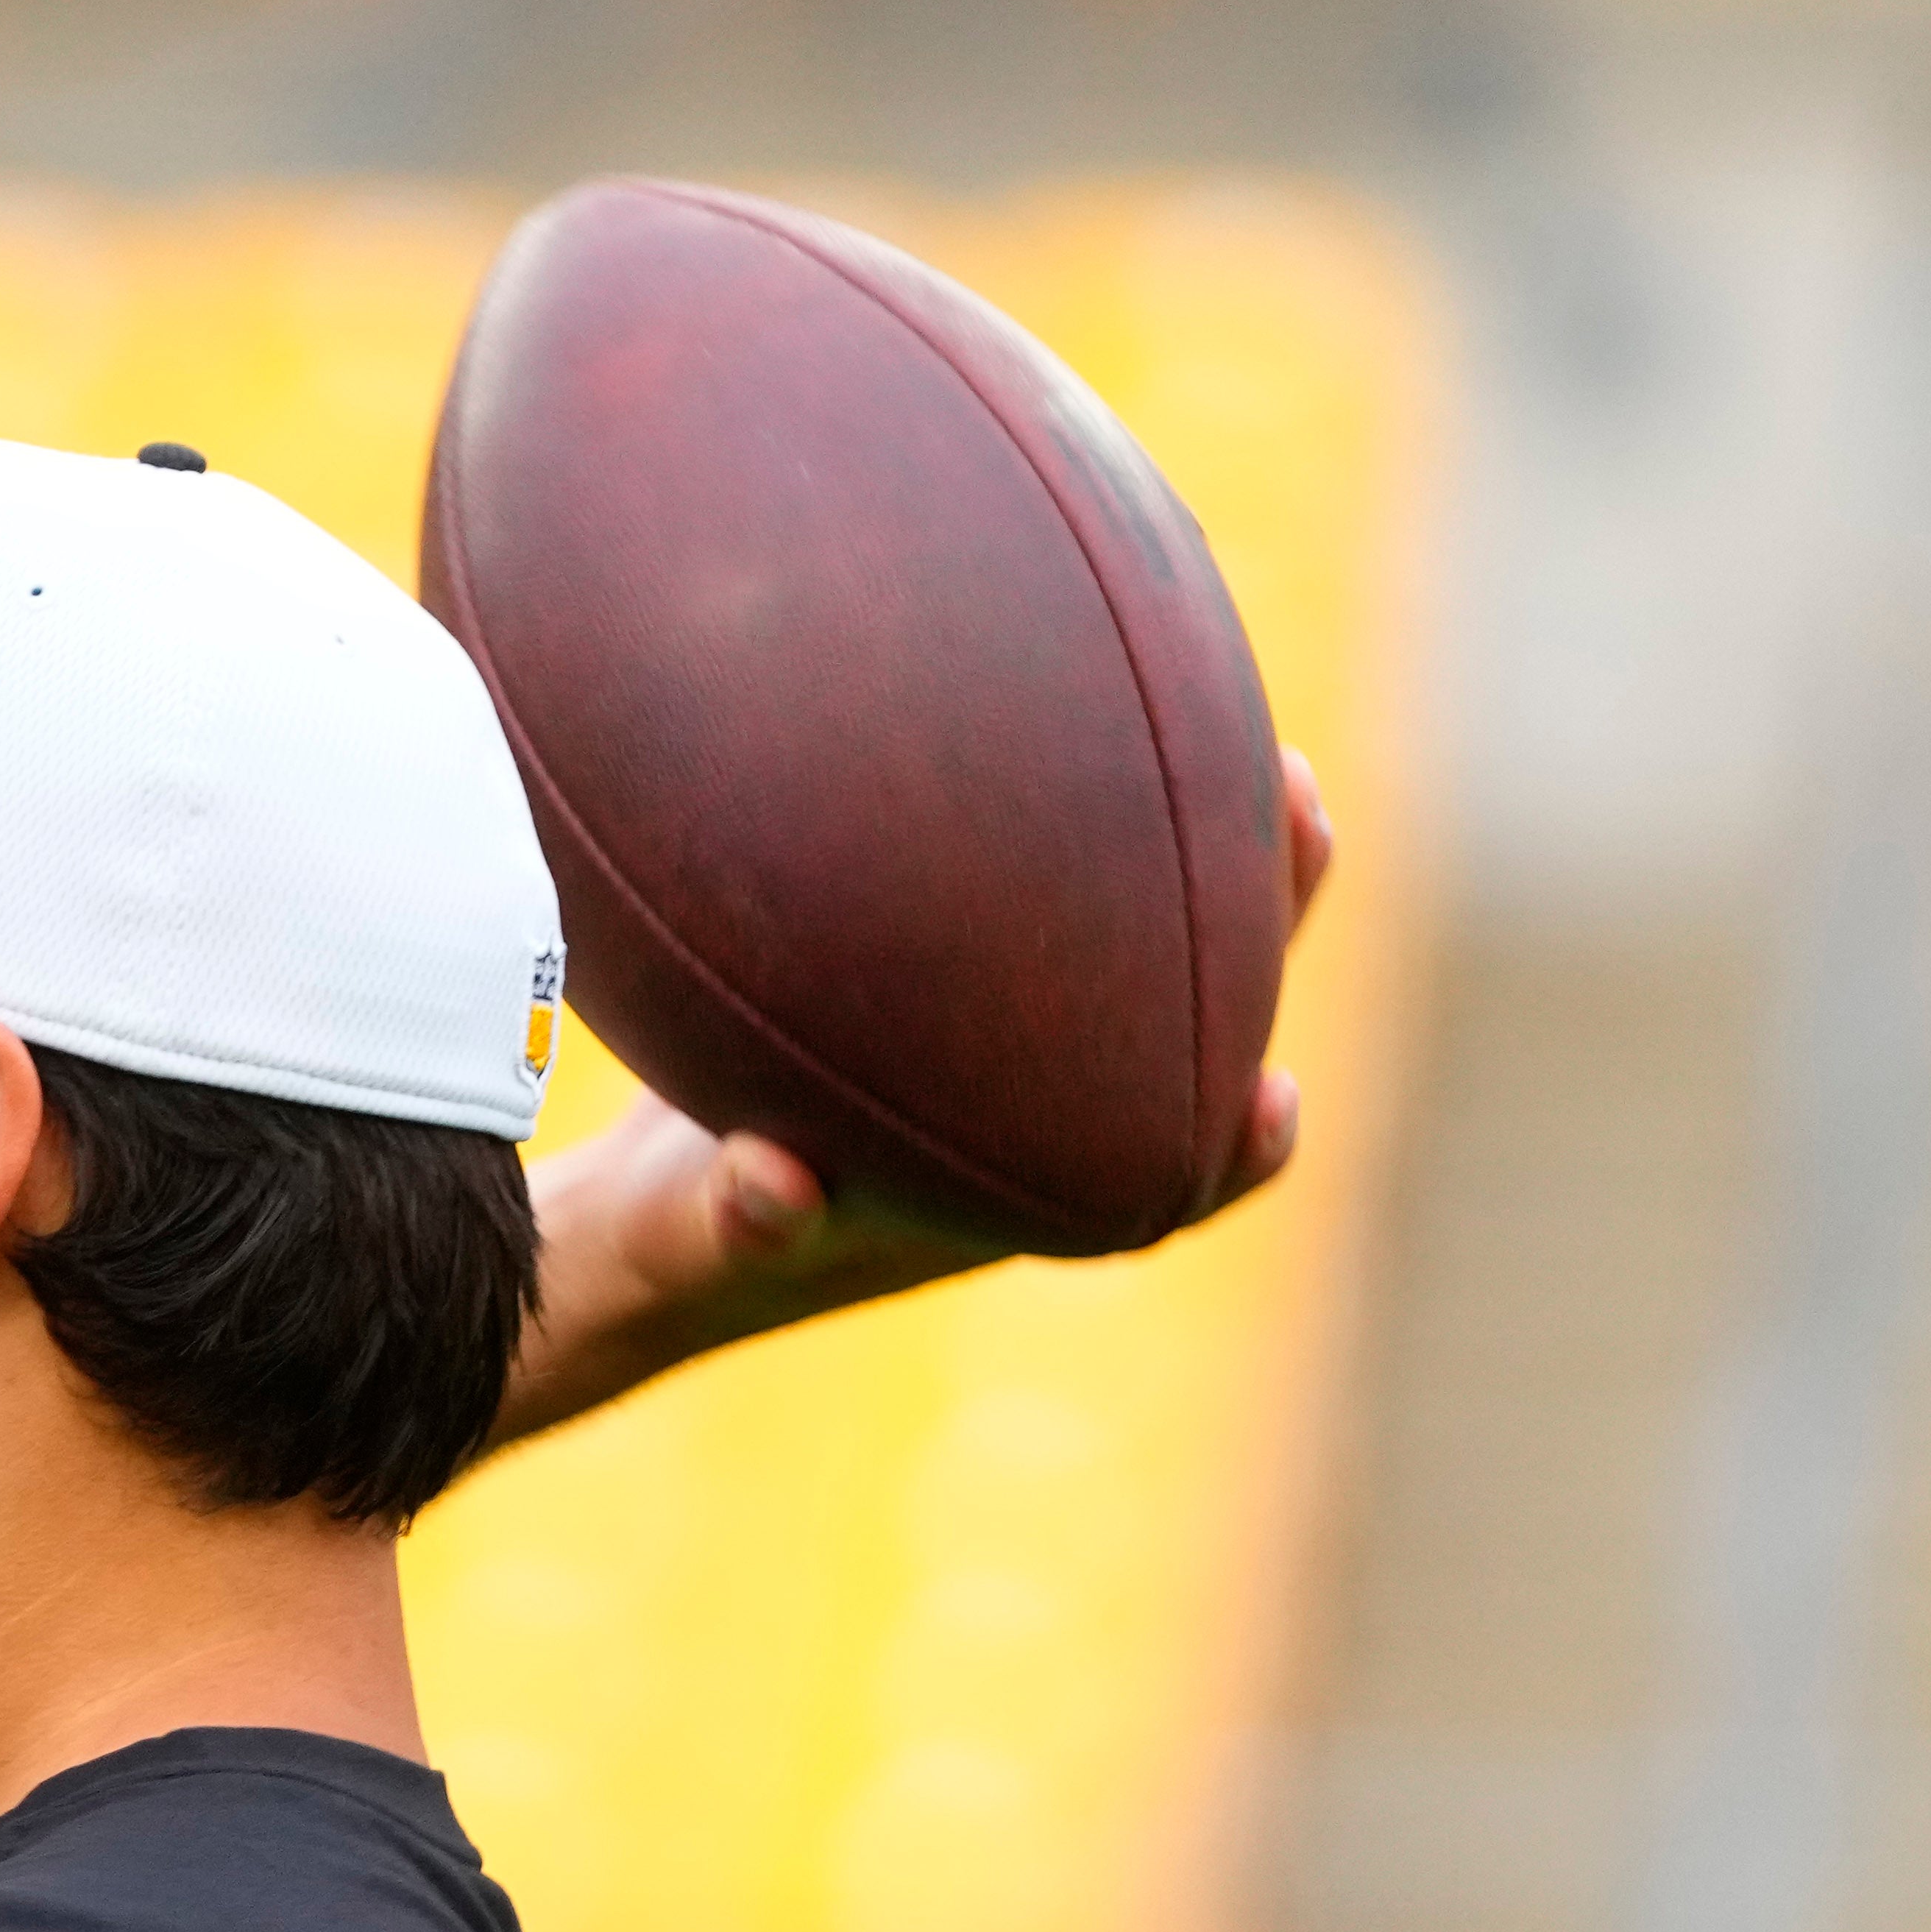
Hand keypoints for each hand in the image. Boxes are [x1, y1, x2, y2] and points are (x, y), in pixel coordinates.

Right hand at [492, 748, 1331, 1446]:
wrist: (635, 1207)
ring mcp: (1007, 1039)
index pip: (1170, 1180)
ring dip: (1178, 840)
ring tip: (1215, 715)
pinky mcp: (951, 976)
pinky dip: (1050, 811)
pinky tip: (1027, 688)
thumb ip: (734, 1221)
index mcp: (1015, 1196)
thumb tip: (773, 1185)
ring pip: (1130, 932)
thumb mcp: (684, 1239)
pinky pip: (1031, 888)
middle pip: (1192, 1015)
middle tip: (1294, 805)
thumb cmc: (673, 1243)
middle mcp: (1041, 1113)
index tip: (1276, 1095)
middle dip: (1258, 917)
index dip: (1239, 1144)